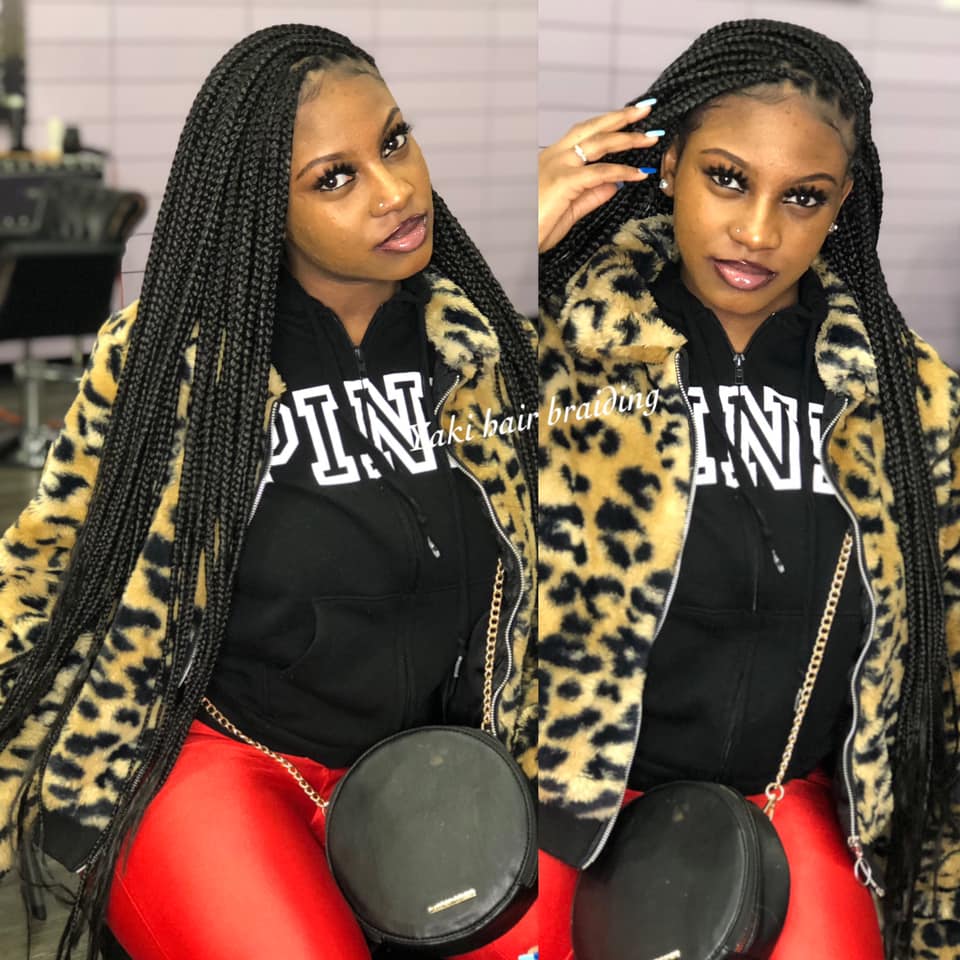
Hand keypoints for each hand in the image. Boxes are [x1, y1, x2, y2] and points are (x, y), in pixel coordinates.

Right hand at [538, 101, 662, 252]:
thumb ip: (591, 197)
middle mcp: (555, 157)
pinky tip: (639, 172)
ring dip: (626, 137)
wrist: (510, 238)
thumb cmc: (531, 229)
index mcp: (553, 161)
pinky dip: (622, 171)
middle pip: (593, 129)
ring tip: (649, 136)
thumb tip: (615, 185)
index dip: (609, 128)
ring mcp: (559, 167)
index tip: (631, 124)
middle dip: (620, 118)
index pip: (585, 136)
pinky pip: (600, 172)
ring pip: (598, 143)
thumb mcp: (567, 212)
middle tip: (645, 110)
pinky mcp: (564, 182)